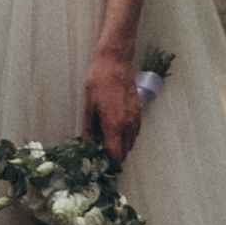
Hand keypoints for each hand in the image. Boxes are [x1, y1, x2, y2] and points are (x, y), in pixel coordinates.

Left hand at [82, 46, 143, 163]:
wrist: (116, 60)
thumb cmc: (100, 79)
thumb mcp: (88, 105)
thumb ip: (89, 128)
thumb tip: (86, 144)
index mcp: (114, 125)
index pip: (116, 155)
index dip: (108, 163)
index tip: (99, 164)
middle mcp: (128, 124)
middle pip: (125, 152)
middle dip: (113, 156)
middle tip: (100, 151)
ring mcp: (135, 117)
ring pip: (131, 142)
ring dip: (121, 146)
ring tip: (106, 139)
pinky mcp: (139, 110)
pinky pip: (135, 131)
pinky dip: (127, 136)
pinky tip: (116, 129)